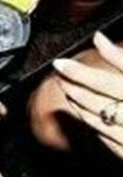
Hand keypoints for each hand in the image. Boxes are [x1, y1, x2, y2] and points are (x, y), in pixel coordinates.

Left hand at [53, 32, 122, 158]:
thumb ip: (122, 58)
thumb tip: (98, 38)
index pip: (107, 82)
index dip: (79, 72)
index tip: (59, 62)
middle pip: (100, 102)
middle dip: (76, 87)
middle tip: (60, 72)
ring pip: (101, 121)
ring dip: (80, 104)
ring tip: (69, 88)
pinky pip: (109, 138)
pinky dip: (94, 123)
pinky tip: (85, 112)